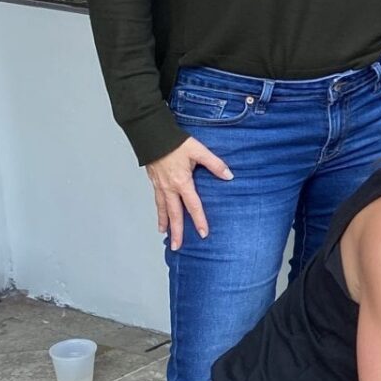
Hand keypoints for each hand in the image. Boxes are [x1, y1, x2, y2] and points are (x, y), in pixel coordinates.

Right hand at [145, 136, 232, 250]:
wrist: (152, 134)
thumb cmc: (175, 142)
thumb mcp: (198, 150)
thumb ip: (215, 164)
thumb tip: (229, 176)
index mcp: (182, 182)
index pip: (193, 206)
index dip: (199, 220)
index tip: (203, 234)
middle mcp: (169, 187)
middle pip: (174, 214)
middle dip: (177, 231)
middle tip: (177, 246)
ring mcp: (160, 185)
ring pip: (163, 209)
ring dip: (165, 223)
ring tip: (166, 236)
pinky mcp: (154, 181)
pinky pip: (157, 200)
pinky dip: (159, 211)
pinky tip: (160, 215)